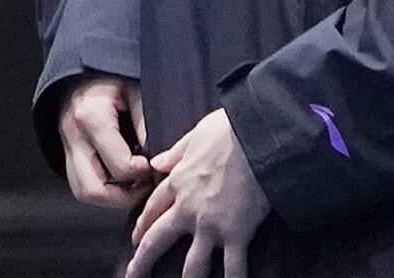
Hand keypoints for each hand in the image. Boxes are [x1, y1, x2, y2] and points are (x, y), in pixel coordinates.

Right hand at [60, 76, 153, 210]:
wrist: (83, 67)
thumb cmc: (111, 74)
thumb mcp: (135, 88)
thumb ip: (145, 120)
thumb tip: (158, 154)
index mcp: (92, 118)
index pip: (120, 166)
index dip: (143, 172)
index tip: (156, 164)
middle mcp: (74, 136)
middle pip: (94, 189)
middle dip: (123, 197)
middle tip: (145, 187)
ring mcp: (66, 145)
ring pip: (82, 191)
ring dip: (109, 197)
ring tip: (133, 187)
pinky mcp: (66, 150)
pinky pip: (79, 182)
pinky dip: (100, 188)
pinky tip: (120, 180)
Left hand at [128, 108, 269, 277]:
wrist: (260, 138)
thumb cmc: (231, 130)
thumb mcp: (197, 133)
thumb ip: (175, 151)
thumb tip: (155, 163)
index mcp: (178, 182)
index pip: (152, 208)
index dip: (142, 224)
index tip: (136, 236)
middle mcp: (188, 209)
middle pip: (157, 241)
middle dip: (142, 261)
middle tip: (133, 275)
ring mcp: (211, 225)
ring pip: (192, 264)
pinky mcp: (236, 234)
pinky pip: (233, 266)